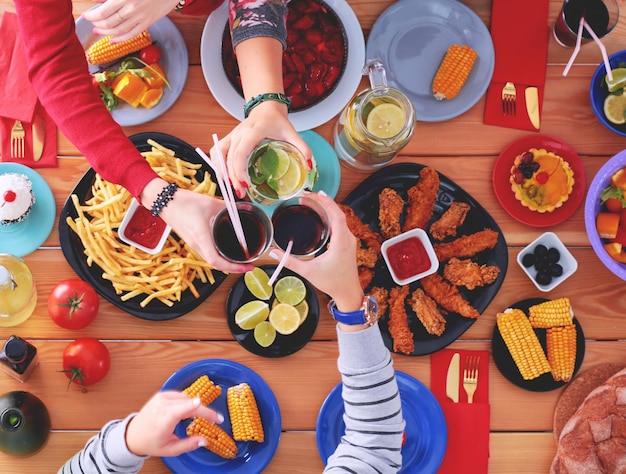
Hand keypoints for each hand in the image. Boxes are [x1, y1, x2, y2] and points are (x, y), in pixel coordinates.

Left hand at [83, 0, 178, 42]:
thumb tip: (97, 1)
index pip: (103, 12)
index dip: (92, 16)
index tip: (86, 16)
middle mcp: (131, 9)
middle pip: (109, 23)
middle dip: (97, 24)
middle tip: (92, 23)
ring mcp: (140, 18)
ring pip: (119, 30)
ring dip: (106, 32)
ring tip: (98, 31)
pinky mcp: (148, 22)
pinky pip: (132, 34)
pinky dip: (121, 39)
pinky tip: (113, 40)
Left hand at [125, 391, 222, 456]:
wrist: (132, 435)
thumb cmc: (150, 443)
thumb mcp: (170, 450)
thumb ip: (188, 445)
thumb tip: (204, 440)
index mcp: (163, 420)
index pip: (186, 409)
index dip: (204, 412)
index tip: (216, 417)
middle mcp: (162, 406)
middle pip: (190, 403)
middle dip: (204, 411)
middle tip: (215, 419)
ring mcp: (161, 398)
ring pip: (187, 397)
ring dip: (196, 406)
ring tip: (198, 417)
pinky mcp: (162, 394)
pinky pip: (181, 395)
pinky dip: (188, 402)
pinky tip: (188, 411)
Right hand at [141, 178, 253, 273]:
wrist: (164, 202)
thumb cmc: (184, 202)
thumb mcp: (211, 203)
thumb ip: (229, 208)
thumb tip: (244, 209)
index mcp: (201, 236)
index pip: (216, 261)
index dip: (233, 267)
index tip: (247, 267)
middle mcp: (196, 244)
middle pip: (216, 264)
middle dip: (234, 268)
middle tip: (248, 265)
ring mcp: (193, 244)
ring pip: (212, 261)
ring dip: (226, 263)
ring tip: (241, 260)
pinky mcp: (193, 241)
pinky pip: (208, 254)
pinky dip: (219, 257)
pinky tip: (227, 252)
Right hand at [216, 102, 311, 198]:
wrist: (266, 108)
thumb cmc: (278, 121)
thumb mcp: (292, 133)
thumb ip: (303, 149)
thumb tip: (309, 167)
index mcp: (254, 131)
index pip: (240, 152)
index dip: (239, 169)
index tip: (245, 184)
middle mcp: (239, 133)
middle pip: (230, 158)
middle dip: (233, 177)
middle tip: (241, 193)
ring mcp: (232, 135)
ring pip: (220, 155)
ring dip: (223, 172)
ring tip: (232, 188)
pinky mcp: (228, 139)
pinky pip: (217, 152)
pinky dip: (218, 165)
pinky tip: (224, 177)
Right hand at [269, 191, 363, 310]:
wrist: (348, 293)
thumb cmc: (331, 283)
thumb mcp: (308, 272)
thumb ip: (290, 262)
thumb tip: (273, 253)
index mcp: (341, 242)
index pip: (337, 216)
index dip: (328, 203)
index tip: (317, 193)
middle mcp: (348, 238)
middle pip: (338, 213)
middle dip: (324, 202)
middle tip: (307, 195)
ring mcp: (349, 240)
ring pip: (340, 218)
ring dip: (327, 209)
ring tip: (312, 202)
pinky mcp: (348, 244)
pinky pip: (340, 225)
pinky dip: (330, 217)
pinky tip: (320, 216)